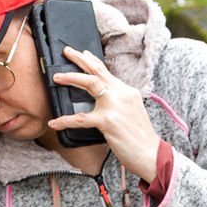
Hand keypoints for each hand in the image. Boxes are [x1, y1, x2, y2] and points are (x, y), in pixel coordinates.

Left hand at [48, 46, 162, 182]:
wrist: (151, 154)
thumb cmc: (140, 139)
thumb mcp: (132, 113)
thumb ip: (119, 103)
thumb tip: (101, 101)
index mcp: (128, 92)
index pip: (107, 72)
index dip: (93, 61)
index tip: (82, 53)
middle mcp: (122, 94)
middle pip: (98, 71)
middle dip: (80, 59)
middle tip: (66, 51)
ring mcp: (115, 106)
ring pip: (89, 84)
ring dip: (71, 78)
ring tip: (56, 78)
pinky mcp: (108, 121)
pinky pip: (81, 118)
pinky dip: (65, 120)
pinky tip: (55, 123)